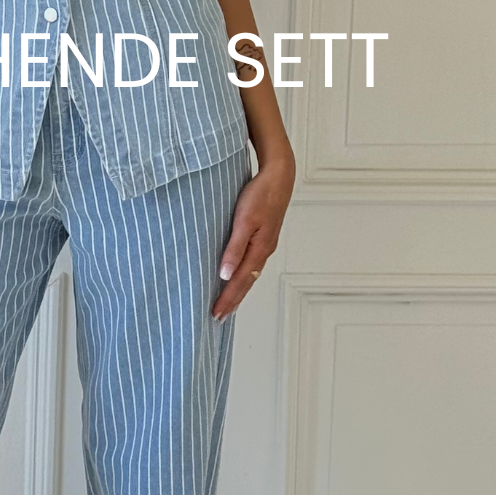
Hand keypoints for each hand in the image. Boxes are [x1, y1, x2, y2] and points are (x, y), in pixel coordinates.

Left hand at [211, 149, 294, 320]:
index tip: (216, 314)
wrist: (279, 177)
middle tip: (218, 317)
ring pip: (250, 274)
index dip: (227, 299)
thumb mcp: (244, 220)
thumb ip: (234, 248)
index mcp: (259, 249)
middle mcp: (264, 251)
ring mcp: (265, 245)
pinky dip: (244, 276)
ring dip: (238, 290)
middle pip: (247, 282)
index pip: (239, 282)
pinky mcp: (264, 237)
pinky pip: (252, 263)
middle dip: (232, 301)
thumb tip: (225, 275)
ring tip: (228, 304)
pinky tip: (238, 276)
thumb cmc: (260, 195)